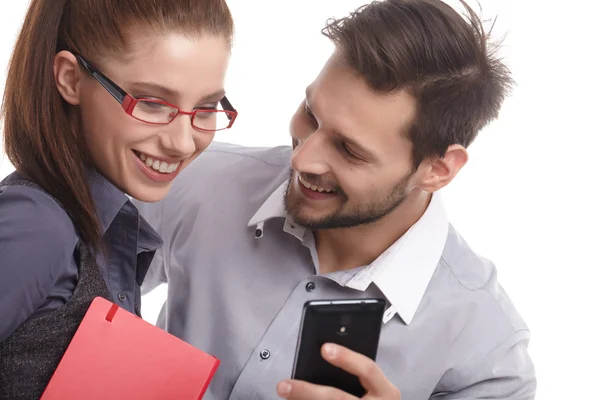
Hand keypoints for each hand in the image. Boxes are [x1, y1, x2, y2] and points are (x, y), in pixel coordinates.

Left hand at [277, 343, 400, 399]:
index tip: (325, 349)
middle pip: (338, 398)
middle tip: (286, 384)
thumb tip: (325, 352)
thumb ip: (358, 373)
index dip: (347, 358)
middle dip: (308, 391)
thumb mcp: (375, 386)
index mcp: (386, 392)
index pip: (368, 370)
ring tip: (285, 392)